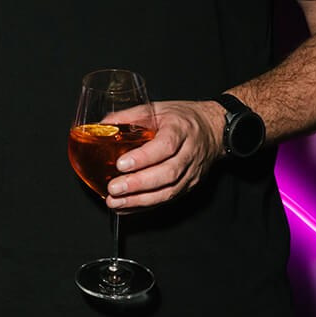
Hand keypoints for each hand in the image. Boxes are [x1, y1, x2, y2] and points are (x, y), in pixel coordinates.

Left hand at [105, 99, 223, 211]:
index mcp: (181, 129)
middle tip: (114, 188)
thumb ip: (129, 117)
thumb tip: (102, 126)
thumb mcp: (157, 109)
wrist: (213, 129)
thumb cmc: (183, 119)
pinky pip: (168, 199)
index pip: (165, 146)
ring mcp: (192, 173)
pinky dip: (145, 206)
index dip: (144, 158)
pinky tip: (127, 207)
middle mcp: (189, 153)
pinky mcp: (189, 186)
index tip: (122, 164)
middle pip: (168, 173)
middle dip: (139, 184)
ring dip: (140, 200)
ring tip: (116, 202)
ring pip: (169, 191)